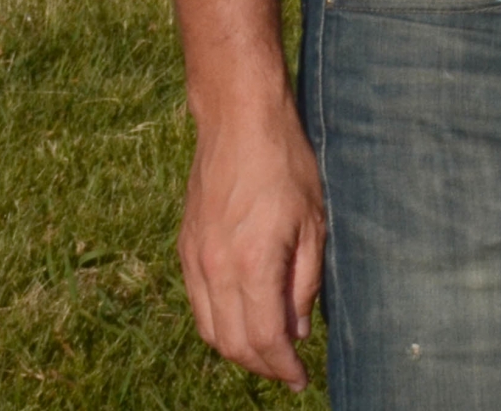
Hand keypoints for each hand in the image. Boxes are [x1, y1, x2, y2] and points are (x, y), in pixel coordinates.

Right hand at [177, 88, 324, 388]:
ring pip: (210, 328)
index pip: (264, 339)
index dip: (283, 367)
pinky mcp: (186, 248)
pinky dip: (220, 322)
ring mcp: (194, 259)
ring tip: (269, 350)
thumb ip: (305, 282)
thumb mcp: (314, 223)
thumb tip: (296, 330)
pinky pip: (198, 303)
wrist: (239, 121)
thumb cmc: (286, 164)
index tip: (300, 379)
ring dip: (238, 349)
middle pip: (232, 344)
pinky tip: (244, 317)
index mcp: (251, 264)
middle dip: (261, 365)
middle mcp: (215, 269)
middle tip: (288, 369)